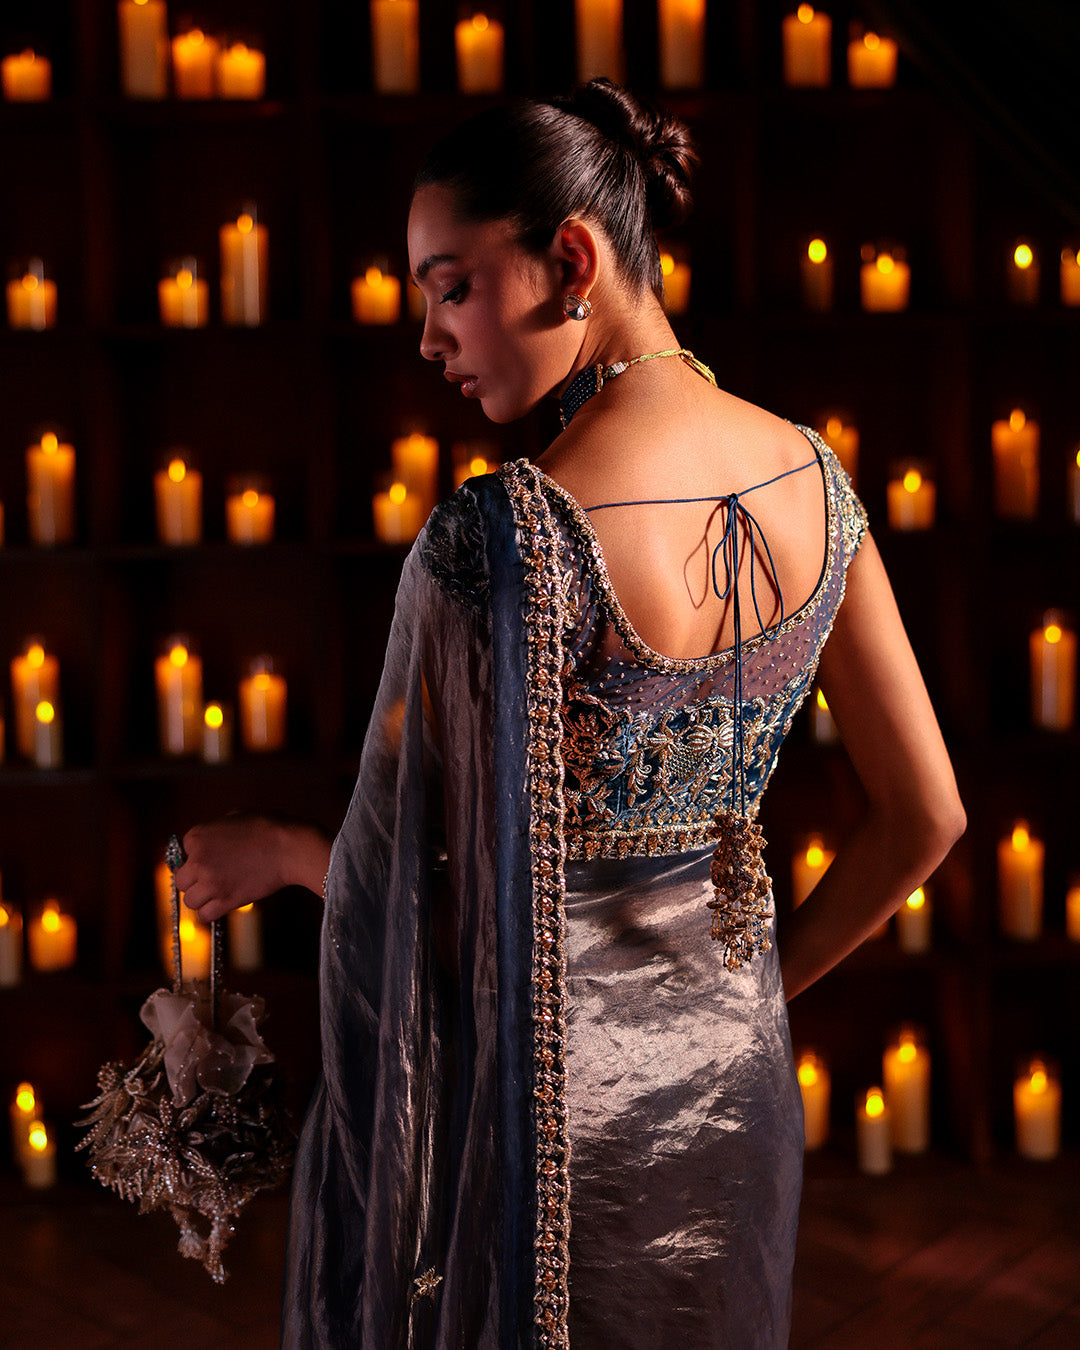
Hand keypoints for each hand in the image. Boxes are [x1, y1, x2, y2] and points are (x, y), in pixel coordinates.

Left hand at [174, 814, 329, 921]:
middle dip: (195, 879)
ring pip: (190, 900)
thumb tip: (206, 844)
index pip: (182, 853)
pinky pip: (205, 915)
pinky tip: (221, 903)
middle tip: (213, 877)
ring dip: (202, 897)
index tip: (213, 859)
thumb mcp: (235, 818)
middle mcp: (198, 860)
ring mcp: (211, 882)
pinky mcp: (225, 900)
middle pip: (181, 880)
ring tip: (218, 891)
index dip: (197, 857)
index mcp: (197, 836)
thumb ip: (215, 831)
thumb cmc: (267, 829)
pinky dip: (211, 911)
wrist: (289, 848)